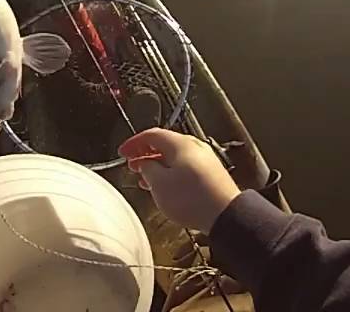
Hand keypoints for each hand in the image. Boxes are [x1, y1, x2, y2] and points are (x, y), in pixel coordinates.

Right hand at [119, 128, 240, 233]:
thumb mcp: (159, 184)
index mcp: (180, 143)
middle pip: (164, 144)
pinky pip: (185, 168)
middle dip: (145, 154)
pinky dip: (171, 173)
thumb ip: (147, 169)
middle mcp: (194, 147)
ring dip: (157, 166)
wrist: (225, 215)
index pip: (151, 135)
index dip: (134, 143)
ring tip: (147, 180)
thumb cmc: (193, 199)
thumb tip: (144, 164)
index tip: (123, 152)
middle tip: (133, 165)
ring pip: (175, 157)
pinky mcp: (211, 175)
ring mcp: (205, 160)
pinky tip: (166, 188)